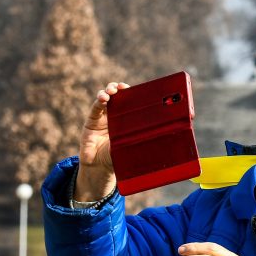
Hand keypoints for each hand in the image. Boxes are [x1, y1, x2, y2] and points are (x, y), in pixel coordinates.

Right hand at [77, 81, 129, 200]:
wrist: (99, 168)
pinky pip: (96, 108)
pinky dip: (99, 101)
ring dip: (108, 91)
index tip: (133, 89)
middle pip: (117, 96)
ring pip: (105, 98)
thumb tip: (164, 136)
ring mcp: (102, 117)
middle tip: (121, 87)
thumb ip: (141, 140)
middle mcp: (114, 116)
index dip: (131, 93)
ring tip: (111, 92)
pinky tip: (103, 99)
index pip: (129, 102)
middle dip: (118, 88)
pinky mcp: (91, 121)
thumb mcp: (130, 147)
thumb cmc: (117, 158)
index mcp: (126, 120)